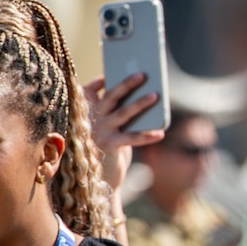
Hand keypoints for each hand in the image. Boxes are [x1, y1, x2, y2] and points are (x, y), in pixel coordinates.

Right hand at [84, 73, 163, 193]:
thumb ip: (114, 108)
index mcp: (86, 111)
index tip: (111, 70)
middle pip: (110, 97)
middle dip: (126, 84)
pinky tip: (160, 133)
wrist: (99, 175)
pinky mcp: (110, 146)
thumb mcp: (107, 125)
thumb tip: (138, 92)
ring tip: (156, 95)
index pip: (88, 90)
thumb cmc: (108, 145)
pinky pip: (131, 138)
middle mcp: (90, 119)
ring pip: (123, 113)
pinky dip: (146, 135)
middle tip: (142, 74)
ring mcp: (99, 132)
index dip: (99, 80)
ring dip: (140, 104)